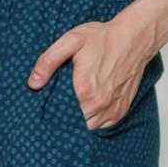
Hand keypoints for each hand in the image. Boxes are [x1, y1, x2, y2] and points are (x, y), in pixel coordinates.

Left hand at [27, 6, 156, 130]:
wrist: (134, 38)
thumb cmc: (103, 38)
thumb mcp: (71, 41)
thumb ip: (48, 61)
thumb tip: (33, 83)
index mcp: (83, 88)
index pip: (59, 112)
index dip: (51, 111)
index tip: (47, 106)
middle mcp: (99, 103)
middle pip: (73, 123)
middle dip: (64, 116)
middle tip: (60, 105)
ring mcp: (111, 109)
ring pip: (88, 128)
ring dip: (79, 121)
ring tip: (74, 106)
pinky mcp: (120, 111)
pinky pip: (102, 126)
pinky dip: (94, 121)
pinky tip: (89, 107)